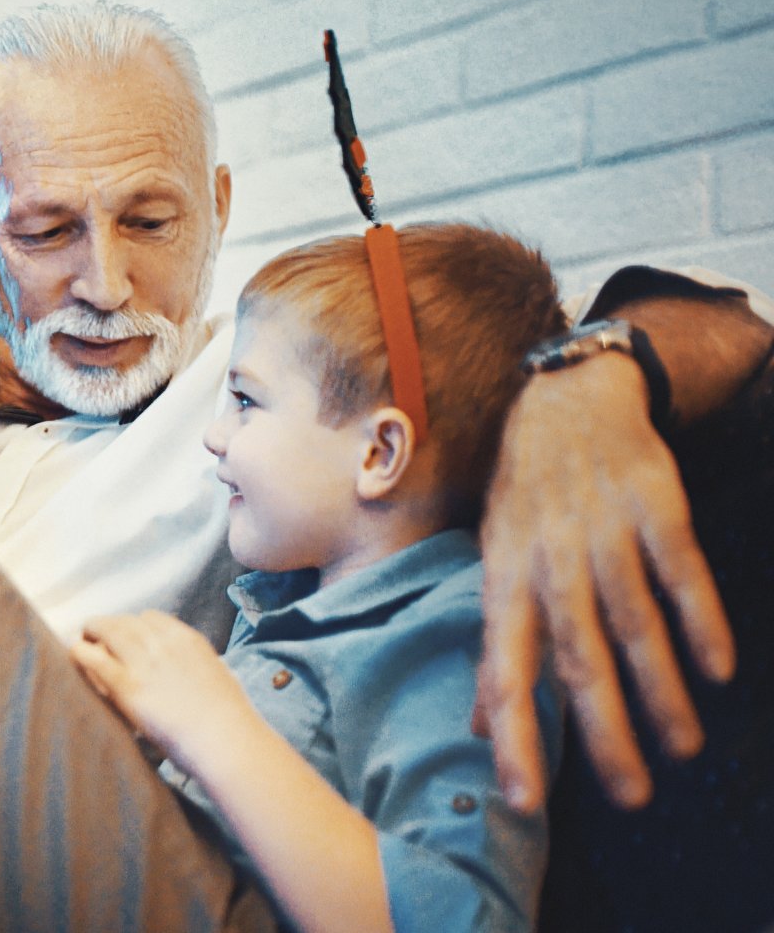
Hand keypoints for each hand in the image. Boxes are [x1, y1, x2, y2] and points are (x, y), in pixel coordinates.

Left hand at [74, 611, 256, 774]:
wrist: (226, 741)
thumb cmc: (229, 719)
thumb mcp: (216, 676)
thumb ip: (195, 666)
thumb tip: (187, 671)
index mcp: (187, 639)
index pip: (150, 618)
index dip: (133, 626)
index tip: (126, 636)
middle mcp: (163, 644)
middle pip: (124, 621)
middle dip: (108, 626)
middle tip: (95, 634)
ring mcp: (144, 663)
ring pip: (107, 631)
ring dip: (91, 633)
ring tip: (82, 641)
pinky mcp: (127, 686)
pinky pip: (94, 659)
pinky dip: (81, 653)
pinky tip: (74, 655)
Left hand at [479, 352, 733, 811]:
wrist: (568, 398)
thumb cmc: (526, 497)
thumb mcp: (494, 563)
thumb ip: (495, 647)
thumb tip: (478, 725)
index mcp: (505, 580)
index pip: (502, 670)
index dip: (511, 734)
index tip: (522, 799)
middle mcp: (550, 561)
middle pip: (576, 659)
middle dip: (602, 733)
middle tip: (631, 797)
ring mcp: (603, 532)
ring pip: (632, 624)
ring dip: (660, 690)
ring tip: (684, 749)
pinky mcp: (655, 505)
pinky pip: (680, 571)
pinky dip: (701, 619)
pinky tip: (719, 668)